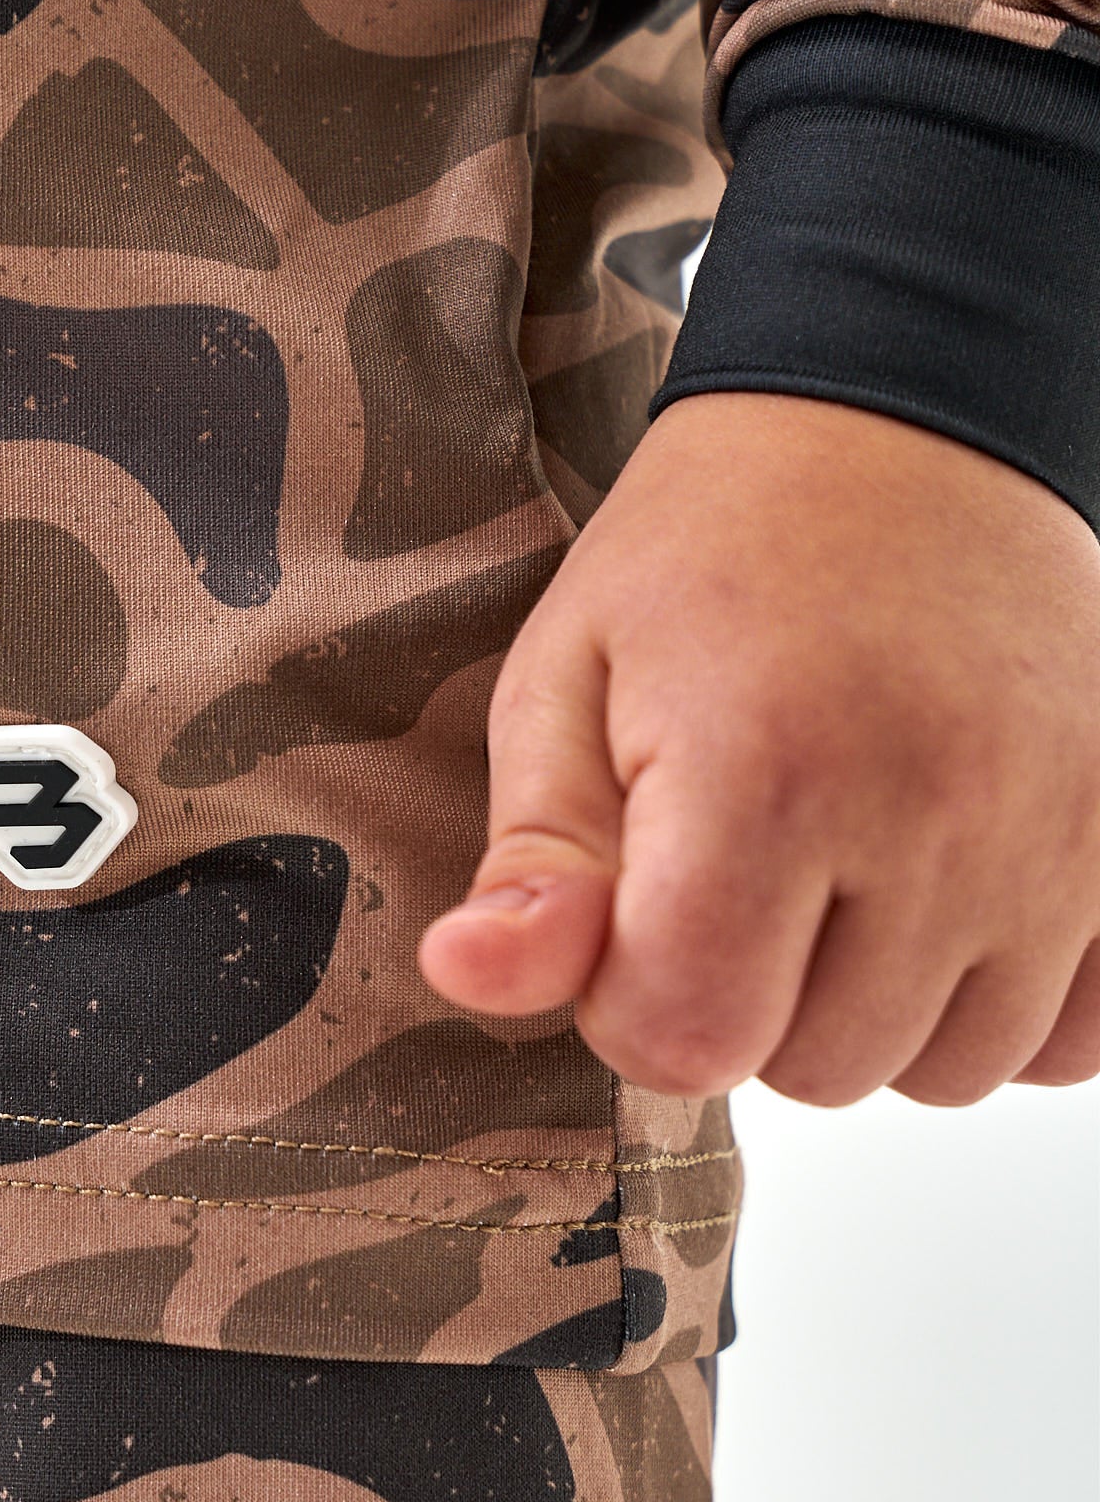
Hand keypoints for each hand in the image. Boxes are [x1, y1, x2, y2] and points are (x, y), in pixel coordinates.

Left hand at [419, 392, 1099, 1106]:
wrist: (901, 430)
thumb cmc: (706, 556)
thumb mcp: (564, 683)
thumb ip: (532, 861)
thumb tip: (463, 976)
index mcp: (766, 774)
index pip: (687, 1040)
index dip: (630, 998)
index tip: (631, 903)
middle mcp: (938, 816)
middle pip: (811, 1069)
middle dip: (748, 997)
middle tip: (737, 856)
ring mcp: (1064, 836)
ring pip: (941, 1071)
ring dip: (868, 1010)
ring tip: (835, 866)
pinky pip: (1073, 1042)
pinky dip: (998, 1005)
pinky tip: (938, 903)